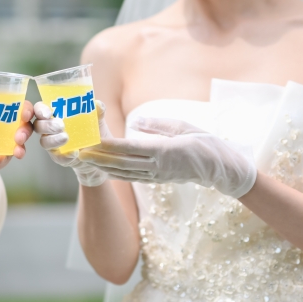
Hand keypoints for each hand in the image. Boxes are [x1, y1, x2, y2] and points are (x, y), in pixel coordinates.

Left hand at [0, 103, 32, 174]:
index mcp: (0, 113)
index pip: (19, 107)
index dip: (26, 109)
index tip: (24, 115)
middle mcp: (9, 125)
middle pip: (26, 124)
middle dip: (25, 130)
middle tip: (19, 137)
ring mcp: (10, 140)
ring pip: (23, 140)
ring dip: (21, 145)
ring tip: (16, 151)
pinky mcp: (7, 154)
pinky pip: (14, 154)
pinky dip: (12, 156)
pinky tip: (4, 158)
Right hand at [32, 99, 110, 186]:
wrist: (98, 151)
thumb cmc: (92, 129)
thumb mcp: (97, 119)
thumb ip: (97, 111)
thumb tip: (98, 104)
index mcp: (54, 114)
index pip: (40, 109)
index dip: (40, 110)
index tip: (47, 112)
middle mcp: (49, 129)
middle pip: (38, 125)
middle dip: (47, 125)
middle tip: (60, 125)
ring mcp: (52, 144)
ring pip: (44, 142)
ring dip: (54, 140)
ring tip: (66, 137)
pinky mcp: (58, 157)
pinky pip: (57, 157)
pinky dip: (65, 155)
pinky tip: (74, 153)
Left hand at [77, 116, 256, 197]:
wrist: (221, 168)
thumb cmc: (205, 143)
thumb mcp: (183, 127)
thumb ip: (159, 125)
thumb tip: (137, 121)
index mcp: (164, 150)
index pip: (130, 148)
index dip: (110, 145)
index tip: (94, 140)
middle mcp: (158, 166)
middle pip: (122, 163)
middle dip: (100, 157)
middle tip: (81, 151)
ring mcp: (158, 175)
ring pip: (125, 173)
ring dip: (105, 166)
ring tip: (88, 160)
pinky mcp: (159, 179)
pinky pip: (134, 177)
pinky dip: (117, 173)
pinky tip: (106, 169)